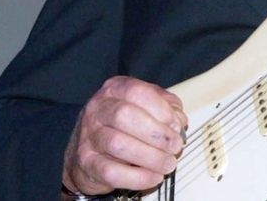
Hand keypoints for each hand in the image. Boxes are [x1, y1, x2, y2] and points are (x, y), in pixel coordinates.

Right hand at [62, 76, 188, 194]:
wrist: (87, 153)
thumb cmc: (121, 127)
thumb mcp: (145, 107)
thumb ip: (165, 107)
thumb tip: (179, 120)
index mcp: (114, 90)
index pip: (137, 92)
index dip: (160, 109)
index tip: (176, 125)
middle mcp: (98, 110)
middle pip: (125, 116)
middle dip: (156, 133)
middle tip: (174, 146)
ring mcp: (89, 136)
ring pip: (118, 144)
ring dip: (150, 157)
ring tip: (168, 163)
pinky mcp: (87, 163)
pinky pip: (112, 172)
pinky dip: (138, 177)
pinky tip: (154, 176)